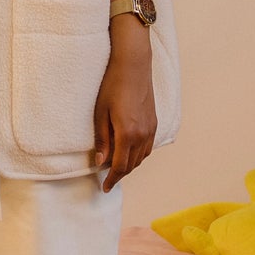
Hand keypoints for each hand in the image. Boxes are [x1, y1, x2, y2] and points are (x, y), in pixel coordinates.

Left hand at [93, 27, 156, 192]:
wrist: (133, 66)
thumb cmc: (112, 86)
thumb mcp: (100, 113)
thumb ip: (102, 140)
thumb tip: (100, 161)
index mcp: (127, 134)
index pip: (120, 166)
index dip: (111, 179)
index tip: (104, 188)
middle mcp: (143, 135)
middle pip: (131, 165)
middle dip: (119, 175)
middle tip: (107, 180)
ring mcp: (151, 129)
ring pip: (141, 158)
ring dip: (129, 166)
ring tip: (116, 168)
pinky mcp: (154, 123)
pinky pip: (148, 148)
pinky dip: (138, 156)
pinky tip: (129, 154)